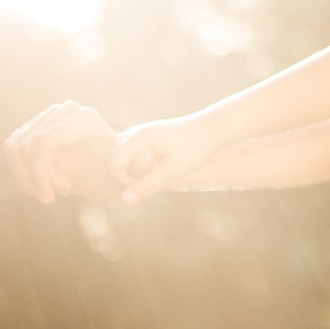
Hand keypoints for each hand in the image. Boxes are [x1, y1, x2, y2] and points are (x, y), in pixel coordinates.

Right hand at [4, 101, 120, 203]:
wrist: (107, 164)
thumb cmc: (112, 174)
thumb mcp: (114, 176)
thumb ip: (106, 169)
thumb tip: (102, 161)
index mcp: (86, 118)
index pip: (45, 141)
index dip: (40, 173)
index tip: (49, 199)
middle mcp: (67, 110)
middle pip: (28, 147)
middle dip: (37, 179)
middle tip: (54, 195)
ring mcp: (49, 114)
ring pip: (16, 149)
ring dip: (29, 178)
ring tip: (51, 191)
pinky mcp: (34, 124)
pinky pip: (12, 149)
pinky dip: (23, 173)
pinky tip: (42, 184)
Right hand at [106, 113, 231, 204]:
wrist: (216, 128)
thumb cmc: (195, 149)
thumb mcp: (172, 171)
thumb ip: (148, 185)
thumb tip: (124, 200)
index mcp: (139, 138)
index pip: (113, 162)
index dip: (123, 180)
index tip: (145, 186)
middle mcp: (139, 131)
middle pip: (114, 155)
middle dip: (123, 174)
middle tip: (147, 183)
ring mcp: (146, 131)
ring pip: (124, 151)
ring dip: (131, 167)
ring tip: (153, 174)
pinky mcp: (153, 134)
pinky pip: (134, 149)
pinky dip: (138, 161)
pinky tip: (157, 166)